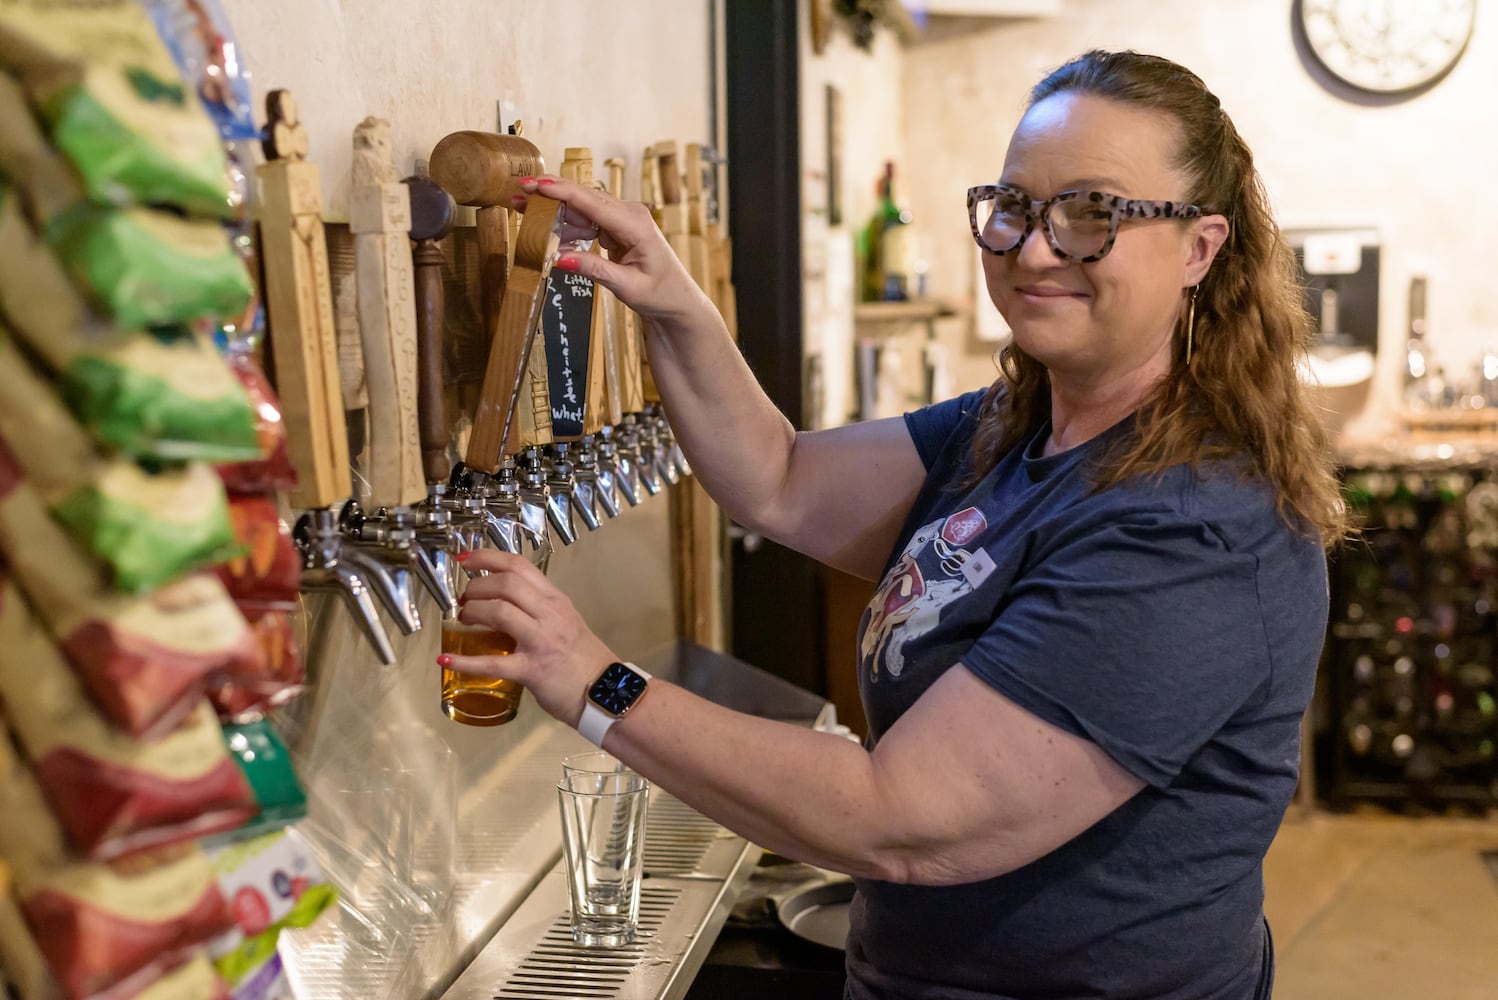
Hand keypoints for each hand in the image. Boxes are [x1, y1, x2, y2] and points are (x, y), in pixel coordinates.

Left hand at [439, 550, 615, 727]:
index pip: (518, 566)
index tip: (463, 559)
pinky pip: (493, 663)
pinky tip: (446, 660)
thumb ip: (537, 608)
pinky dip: (465, 661)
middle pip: (505, 584)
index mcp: (555, 600)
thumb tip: (501, 601)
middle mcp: (549, 614)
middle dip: (476, 587)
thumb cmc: (582, 657)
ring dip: (473, 612)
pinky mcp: (533, 670)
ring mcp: (541, 641)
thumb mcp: (565, 621)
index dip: (486, 557)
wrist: (606, 692)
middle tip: (465, 600)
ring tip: (464, 620)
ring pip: (499, 612)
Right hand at [513, 175, 715, 326]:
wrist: (678, 302)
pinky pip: (586, 223)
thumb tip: (559, 260)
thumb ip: (595, 270)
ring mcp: (622, 219)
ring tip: (523, 212)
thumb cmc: (660, 294)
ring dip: (553, 211)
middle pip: (582, 198)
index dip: (560, 191)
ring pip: (581, 209)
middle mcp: (629, 214)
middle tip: (517, 192)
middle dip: (549, 195)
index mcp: (635, 224)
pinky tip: (547, 234)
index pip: (592, 202)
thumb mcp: (628, 287)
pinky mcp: (616, 228)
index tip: (534, 184)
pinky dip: (566, 228)